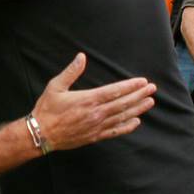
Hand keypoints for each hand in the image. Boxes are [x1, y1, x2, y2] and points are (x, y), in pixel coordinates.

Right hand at [31, 53, 156, 149]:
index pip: (115, 91)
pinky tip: (136, 122)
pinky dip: (127, 126)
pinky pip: (115, 131)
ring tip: (149, 102)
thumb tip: (81, 56)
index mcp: (88, 99)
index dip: (131, 86)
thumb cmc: (47, 109)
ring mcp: (96, 126)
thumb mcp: (56, 86)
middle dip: (139, 95)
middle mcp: (96, 113)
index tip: (142, 81)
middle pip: (123, 103)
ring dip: (137, 109)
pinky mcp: (94, 136)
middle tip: (152, 89)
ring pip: (122, 117)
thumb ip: (71, 72)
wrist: (41, 134)